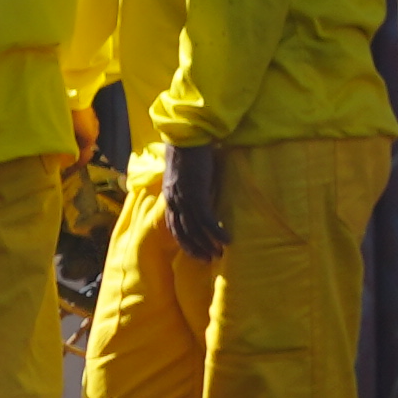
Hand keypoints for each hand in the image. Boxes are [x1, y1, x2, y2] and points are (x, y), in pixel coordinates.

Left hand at [160, 135, 232, 261]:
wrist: (189, 137)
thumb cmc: (192, 153)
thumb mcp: (188, 176)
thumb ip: (192, 189)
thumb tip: (205, 196)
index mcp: (170, 197)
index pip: (173, 226)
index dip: (183, 241)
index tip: (193, 253)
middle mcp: (174, 201)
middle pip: (182, 233)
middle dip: (195, 249)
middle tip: (208, 260)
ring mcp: (184, 199)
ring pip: (194, 230)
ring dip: (207, 244)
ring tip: (219, 254)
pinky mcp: (197, 194)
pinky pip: (207, 220)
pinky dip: (216, 232)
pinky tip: (227, 240)